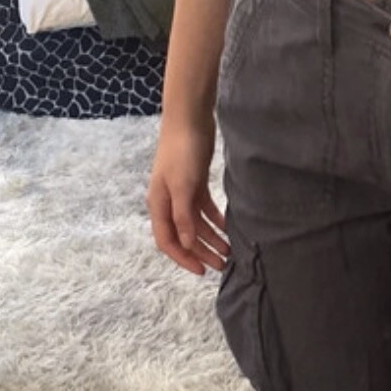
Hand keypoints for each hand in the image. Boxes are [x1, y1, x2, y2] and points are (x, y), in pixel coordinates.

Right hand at [148, 114, 228, 275]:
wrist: (189, 119)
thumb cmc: (182, 151)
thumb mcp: (183, 186)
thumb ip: (184, 216)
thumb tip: (187, 244)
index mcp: (159, 205)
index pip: (168, 241)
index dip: (184, 258)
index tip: (202, 270)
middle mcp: (168, 202)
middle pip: (184, 236)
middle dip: (202, 252)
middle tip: (223, 265)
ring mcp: (182, 193)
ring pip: (196, 224)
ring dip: (211, 238)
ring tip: (230, 250)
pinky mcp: (195, 183)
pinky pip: (205, 209)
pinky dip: (216, 219)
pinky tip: (229, 226)